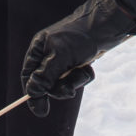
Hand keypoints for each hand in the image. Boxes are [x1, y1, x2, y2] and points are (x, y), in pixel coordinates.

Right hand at [21, 0, 135, 114]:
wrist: (107, 25)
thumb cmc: (80, 37)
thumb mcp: (59, 58)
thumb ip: (44, 77)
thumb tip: (32, 94)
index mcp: (39, 49)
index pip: (28, 75)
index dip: (33, 93)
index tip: (41, 110)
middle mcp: (49, 54)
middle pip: (47, 83)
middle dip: (60, 87)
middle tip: (70, 91)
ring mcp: (64, 58)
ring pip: (63, 82)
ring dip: (74, 81)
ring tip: (84, 71)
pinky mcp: (78, 61)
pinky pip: (76, 78)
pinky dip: (83, 76)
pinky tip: (89, 67)